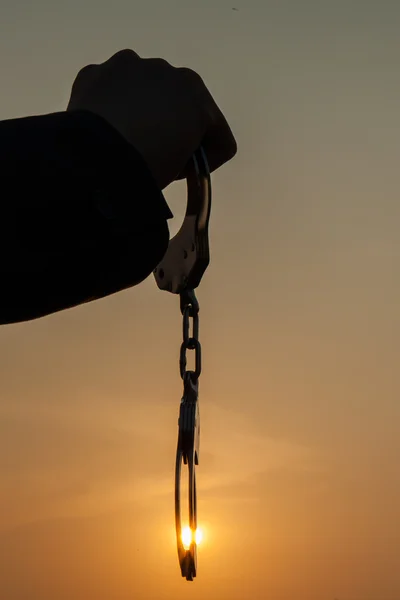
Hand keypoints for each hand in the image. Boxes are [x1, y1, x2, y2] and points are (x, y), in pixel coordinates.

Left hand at [67, 49, 236, 189]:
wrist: (98, 160)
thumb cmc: (149, 165)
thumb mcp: (183, 166)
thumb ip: (185, 151)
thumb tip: (167, 150)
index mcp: (195, 90)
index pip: (216, 130)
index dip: (205, 158)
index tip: (188, 175)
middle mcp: (165, 69)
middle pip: (178, 105)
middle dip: (172, 127)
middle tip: (158, 158)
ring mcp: (127, 67)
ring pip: (141, 92)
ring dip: (140, 112)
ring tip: (127, 145)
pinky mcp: (94, 73)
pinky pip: (108, 92)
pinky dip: (109, 109)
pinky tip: (104, 133)